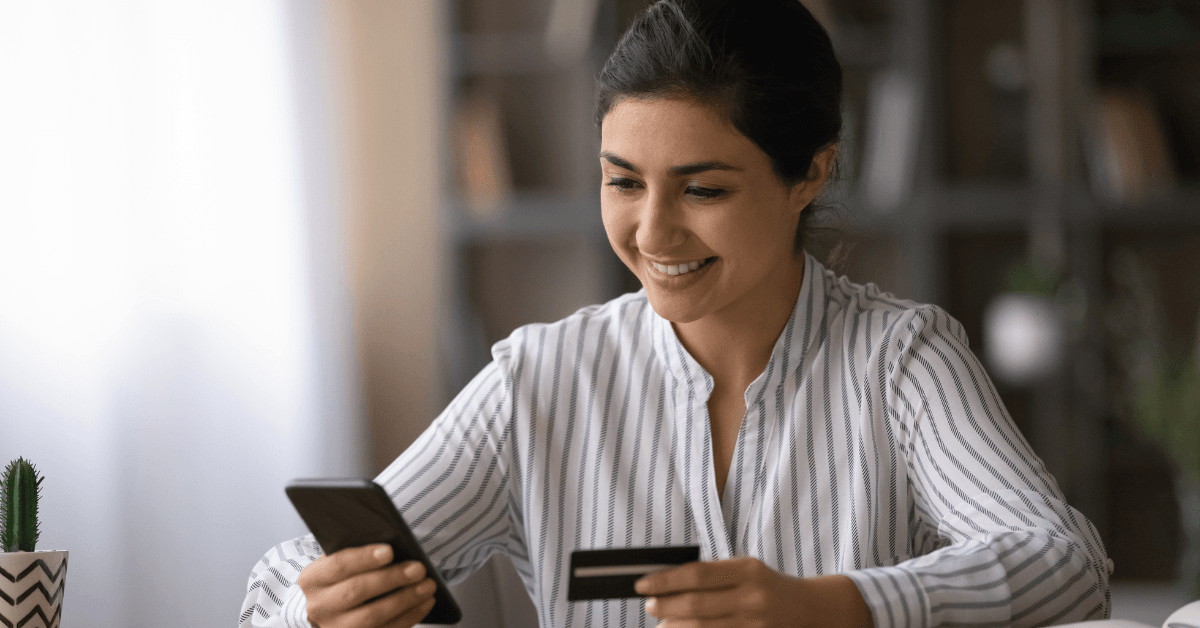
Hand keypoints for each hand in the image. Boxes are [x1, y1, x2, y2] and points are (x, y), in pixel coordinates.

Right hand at [297, 544, 436, 627]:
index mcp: (312, 579)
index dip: (364, 558)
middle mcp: (319, 607)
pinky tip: (425, 602)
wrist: (327, 610)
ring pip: (372, 617)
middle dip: (391, 579)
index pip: (338, 565)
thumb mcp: (338, 561)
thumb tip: (391, 537)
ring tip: (428, 586)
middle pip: (356, 591)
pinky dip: (409, 617)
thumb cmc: (341, 577)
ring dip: (405, 600)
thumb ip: (355, 549)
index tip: (390, 550)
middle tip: (418, 568)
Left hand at [635, 556, 872, 627]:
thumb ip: (713, 575)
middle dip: (666, 606)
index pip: (697, 574)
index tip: (643, 584)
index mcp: (748, 570)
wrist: (812, 610)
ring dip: (676, 627)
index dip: (665, 580)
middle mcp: (753, 596)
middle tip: (650, 606)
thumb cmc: (770, 586)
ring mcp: (756, 623)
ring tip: (661, 624)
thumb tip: (668, 584)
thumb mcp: (747, 570)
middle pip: (697, 604)